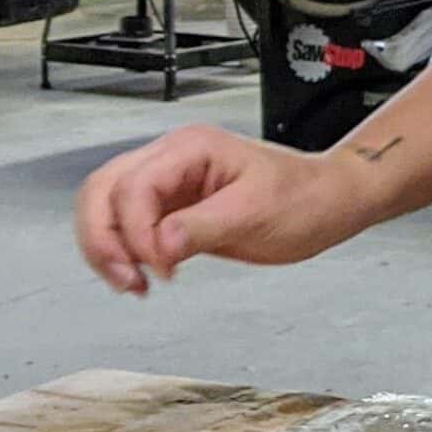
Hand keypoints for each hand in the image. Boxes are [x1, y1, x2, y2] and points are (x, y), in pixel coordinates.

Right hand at [73, 125, 370, 291]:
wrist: (328, 202)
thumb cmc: (305, 197)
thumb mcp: (258, 212)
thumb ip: (203, 227)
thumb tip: (158, 244)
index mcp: (191, 148)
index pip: (134, 186)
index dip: (136, 231)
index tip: (161, 267)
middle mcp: (172, 159)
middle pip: (103, 191)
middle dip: (103, 239)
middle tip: (129, 280)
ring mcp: (169, 183)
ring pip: (105, 208)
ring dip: (105, 248)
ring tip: (132, 284)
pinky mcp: (172, 209)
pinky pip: (127, 226)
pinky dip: (122, 252)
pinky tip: (141, 277)